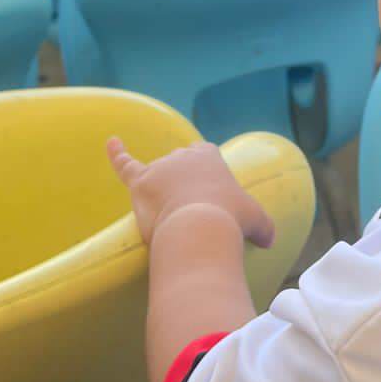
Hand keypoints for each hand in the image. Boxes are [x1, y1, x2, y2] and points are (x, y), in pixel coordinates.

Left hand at [107, 137, 275, 248]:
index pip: (204, 155)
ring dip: (162, 193)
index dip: (204, 172)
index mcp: (210, 156)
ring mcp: (160, 167)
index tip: (209, 191)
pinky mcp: (140, 183)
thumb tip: (269, 239)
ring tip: (171, 218)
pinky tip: (111, 142)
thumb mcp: (257, 222)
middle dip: (183, 185)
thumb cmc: (231, 221)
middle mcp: (183, 155)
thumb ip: (264, 226)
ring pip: (157, 176)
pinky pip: (125, 164)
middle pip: (178, 165)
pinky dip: (117, 153)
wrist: (201, 228)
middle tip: (193, 213)